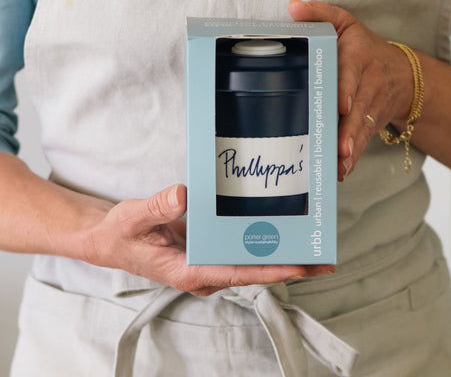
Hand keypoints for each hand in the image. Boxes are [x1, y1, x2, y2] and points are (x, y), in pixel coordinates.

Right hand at [83, 184, 333, 295]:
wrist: (109, 239)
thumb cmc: (120, 234)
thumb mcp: (133, 218)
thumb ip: (156, 208)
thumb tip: (183, 194)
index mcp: (190, 271)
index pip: (240, 272)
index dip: (274, 269)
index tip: (304, 265)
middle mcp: (204, 271)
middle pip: (254, 271)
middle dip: (289, 265)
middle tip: (324, 256)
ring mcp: (207, 263)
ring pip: (250, 262)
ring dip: (280, 255)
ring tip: (311, 246)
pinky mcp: (207, 251)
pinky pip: (239, 250)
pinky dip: (261, 242)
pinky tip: (277, 230)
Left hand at [289, 0, 413, 180]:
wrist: (402, 74)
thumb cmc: (365, 48)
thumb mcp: (346, 25)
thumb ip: (321, 14)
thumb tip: (293, 7)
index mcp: (358, 58)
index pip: (351, 72)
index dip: (346, 88)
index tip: (341, 105)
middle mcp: (368, 84)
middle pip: (358, 108)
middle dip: (350, 129)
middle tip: (341, 147)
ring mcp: (371, 107)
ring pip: (362, 129)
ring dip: (352, 148)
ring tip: (341, 164)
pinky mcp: (370, 123)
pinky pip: (363, 141)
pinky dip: (353, 158)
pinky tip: (341, 172)